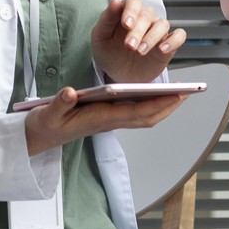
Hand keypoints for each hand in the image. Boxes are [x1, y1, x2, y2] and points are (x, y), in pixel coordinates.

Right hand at [24, 86, 185, 154]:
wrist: (39, 136)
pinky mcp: (106, 117)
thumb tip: (70, 92)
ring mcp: (109, 120)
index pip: (135, 112)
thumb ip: (59, 103)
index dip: (158, 104)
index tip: (176, 95)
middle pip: (146, 117)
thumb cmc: (46, 124)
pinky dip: (149, 104)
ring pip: (143, 116)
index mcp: (99, 119)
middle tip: (189, 91)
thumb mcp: (48, 113)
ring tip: (179, 92)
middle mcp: (109, 121)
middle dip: (169, 106)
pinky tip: (156, 93)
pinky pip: (134, 113)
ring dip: (163, 106)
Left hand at [90, 0, 186, 84]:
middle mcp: (144, 19)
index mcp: (127, 12)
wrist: (118, 76)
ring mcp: (156, 31)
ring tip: (141, 51)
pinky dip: (173, 41)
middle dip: (138, 31)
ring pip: (162, 24)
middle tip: (129, 46)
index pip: (134, 2)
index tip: (126, 24)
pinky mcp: (168, 44)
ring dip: (152, 37)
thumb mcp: (100, 37)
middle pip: (147, 15)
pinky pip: (178, 36)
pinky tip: (162, 49)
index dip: (131, 11)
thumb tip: (115, 1)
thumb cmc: (109, 54)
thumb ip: (106, 18)